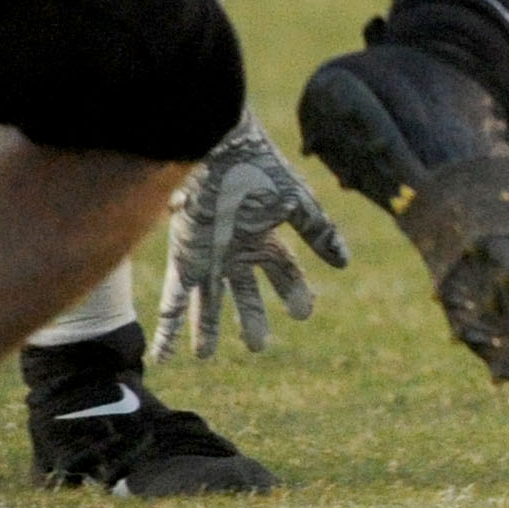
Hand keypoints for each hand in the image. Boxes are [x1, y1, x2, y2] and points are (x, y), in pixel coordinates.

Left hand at [151, 110, 349, 360]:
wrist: (218, 152)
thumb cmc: (259, 172)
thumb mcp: (296, 202)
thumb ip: (319, 232)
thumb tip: (344, 263)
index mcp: (264, 235)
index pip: (284, 272)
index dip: (294, 293)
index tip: (304, 313)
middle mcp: (235, 250)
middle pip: (245, 293)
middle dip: (252, 320)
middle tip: (259, 347)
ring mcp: (207, 257)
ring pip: (208, 302)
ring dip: (206, 329)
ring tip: (205, 356)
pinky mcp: (183, 260)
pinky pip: (175, 301)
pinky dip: (169, 329)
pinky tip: (164, 354)